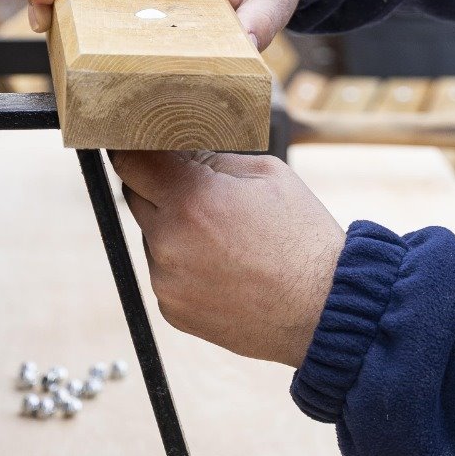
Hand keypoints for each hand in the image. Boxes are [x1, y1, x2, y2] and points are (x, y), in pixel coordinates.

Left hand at [114, 150, 344, 365]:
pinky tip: (222, 268)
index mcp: (190, 199)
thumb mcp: (265, 173)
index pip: (130, 160)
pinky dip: (183, 265)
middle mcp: (168, 241)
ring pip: (151, 236)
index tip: (147, 145)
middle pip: (136, 196)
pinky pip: (164, 273)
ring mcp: (166, 281)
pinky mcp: (172, 310)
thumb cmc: (302, 237)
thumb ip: (211, 158)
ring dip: (173, 228)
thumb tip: (177, 150)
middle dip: (160, 187)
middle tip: (200, 192)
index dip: (137, 148)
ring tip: (223, 238)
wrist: (324, 308)